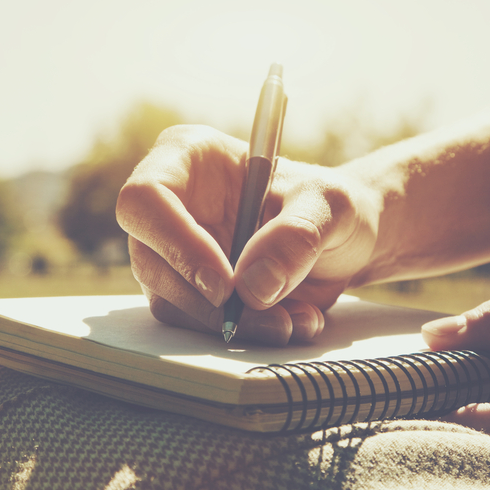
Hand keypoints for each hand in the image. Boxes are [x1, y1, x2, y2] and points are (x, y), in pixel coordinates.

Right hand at [116, 125, 380, 344]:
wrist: (344, 240)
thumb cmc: (330, 205)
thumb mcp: (329, 206)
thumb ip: (295, 237)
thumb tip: (252, 286)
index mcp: (188, 156)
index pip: (145, 197)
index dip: (176, 242)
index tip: (224, 284)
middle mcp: (171, 203)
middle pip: (149, 259)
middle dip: (207, 301)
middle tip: (269, 317)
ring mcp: (174, 250)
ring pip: (169, 300)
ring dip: (228, 323)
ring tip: (292, 320)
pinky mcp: (189, 290)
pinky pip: (196, 323)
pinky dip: (242, 333)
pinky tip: (289, 322)